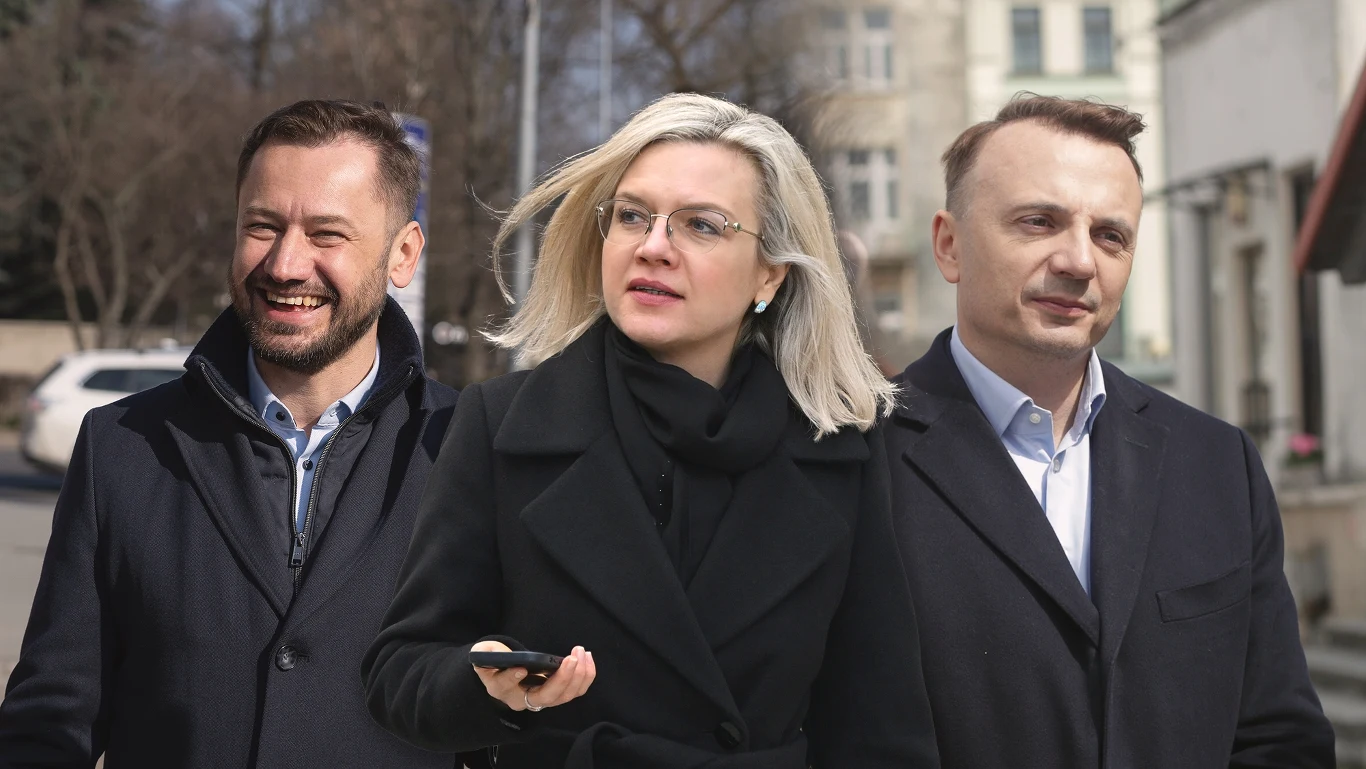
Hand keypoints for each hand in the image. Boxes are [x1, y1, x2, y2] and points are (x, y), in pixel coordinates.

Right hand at [471, 641, 596, 711]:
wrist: (505, 674)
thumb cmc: (496, 663)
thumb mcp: (484, 656)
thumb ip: (485, 654)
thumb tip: (492, 653)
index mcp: (502, 689)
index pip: (505, 687)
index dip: (512, 679)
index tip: (521, 669)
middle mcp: (523, 699)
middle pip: (545, 697)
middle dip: (562, 678)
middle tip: (572, 658)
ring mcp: (543, 699)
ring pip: (564, 696)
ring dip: (578, 676)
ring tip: (582, 653)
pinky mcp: (557, 693)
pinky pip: (575, 690)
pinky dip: (585, 675)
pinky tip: (587, 657)